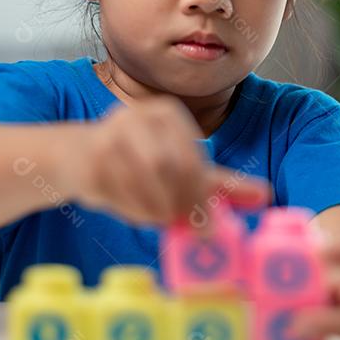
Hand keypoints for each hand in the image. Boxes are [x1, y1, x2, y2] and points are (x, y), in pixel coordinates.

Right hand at [62, 97, 268, 225]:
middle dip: (180, 204)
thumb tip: (264, 196)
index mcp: (166, 113)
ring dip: (154, 209)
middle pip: (168, 167)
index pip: (191, 158)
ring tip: (159, 219)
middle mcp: (138, 116)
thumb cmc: (137, 163)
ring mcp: (110, 132)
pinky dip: (131, 209)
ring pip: (143, 178)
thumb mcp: (182, 169)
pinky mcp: (89, 154)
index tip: (206, 224)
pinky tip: (135, 213)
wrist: (75, 157)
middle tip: (183, 227)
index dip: (200, 195)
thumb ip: (221, 184)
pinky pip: (116, 188)